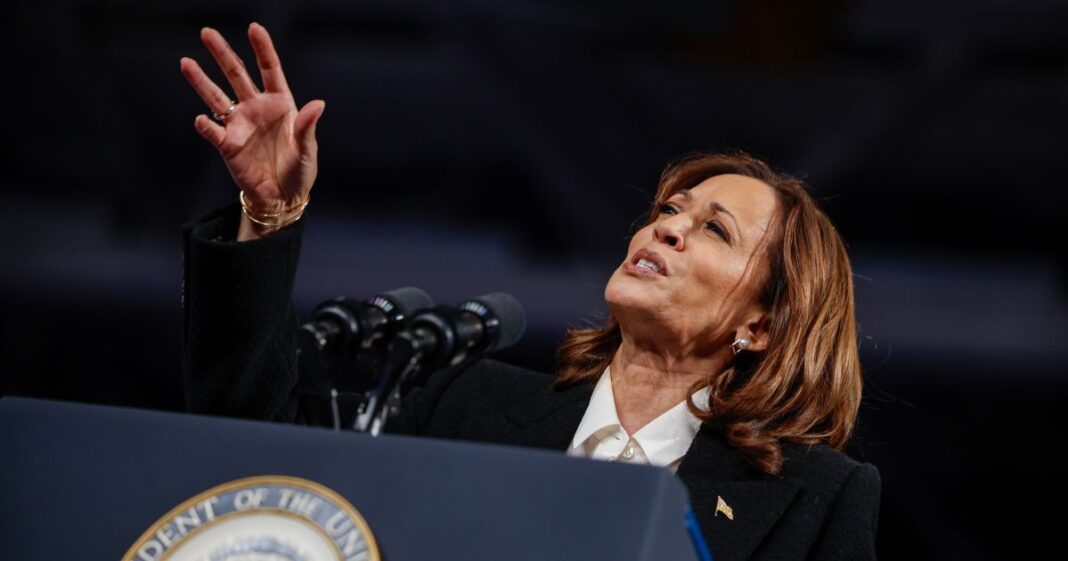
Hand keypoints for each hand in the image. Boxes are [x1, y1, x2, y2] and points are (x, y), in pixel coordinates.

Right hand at [180, 23, 324, 239]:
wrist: (283, 197)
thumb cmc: (299, 171)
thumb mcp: (308, 150)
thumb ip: (308, 127)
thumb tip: (318, 105)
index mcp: (281, 104)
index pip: (269, 70)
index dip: (262, 48)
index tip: (254, 28)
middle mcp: (256, 108)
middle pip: (236, 75)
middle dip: (222, 54)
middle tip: (206, 32)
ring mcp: (240, 125)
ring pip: (216, 97)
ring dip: (201, 81)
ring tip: (186, 62)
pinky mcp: (228, 144)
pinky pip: (212, 131)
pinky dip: (205, 125)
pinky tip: (200, 118)